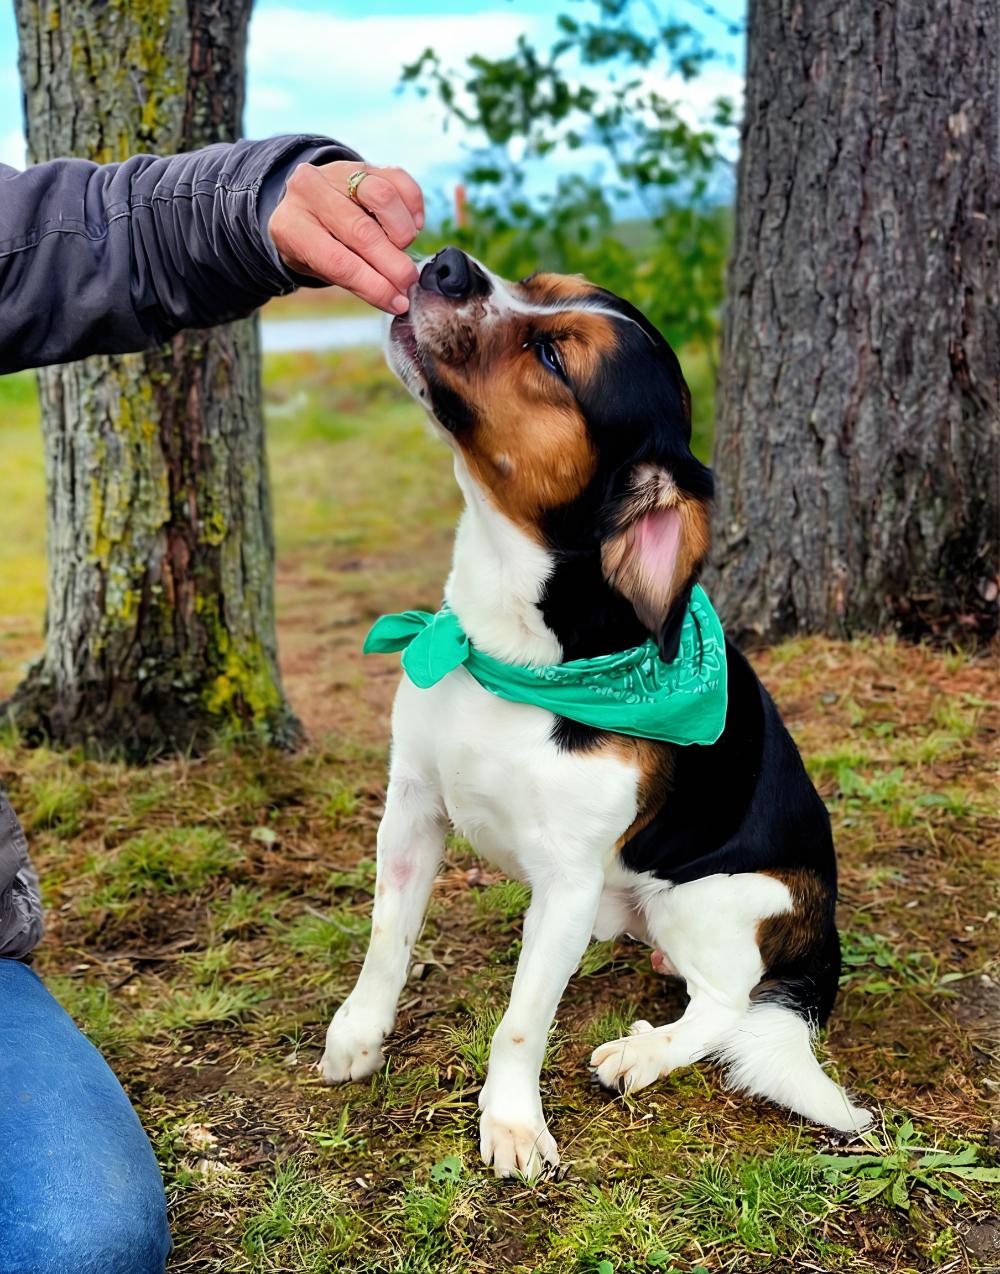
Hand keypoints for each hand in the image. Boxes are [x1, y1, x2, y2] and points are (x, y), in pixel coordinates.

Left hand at [269, 160, 424, 313]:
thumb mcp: (320, 268)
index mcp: (291, 226)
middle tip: (409, 282)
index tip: (398, 302)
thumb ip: (356, 281)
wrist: (307, 206)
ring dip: (401, 231)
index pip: (338, 261)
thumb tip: (399, 299)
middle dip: (392, 263)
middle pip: (362, 230)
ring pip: (382, 196)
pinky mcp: (363, 164)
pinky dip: (412, 206)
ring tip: (403, 247)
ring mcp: (338, 173)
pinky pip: (398, 179)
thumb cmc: (315, 247)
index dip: (373, 284)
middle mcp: (310, 191)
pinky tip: (412, 225)